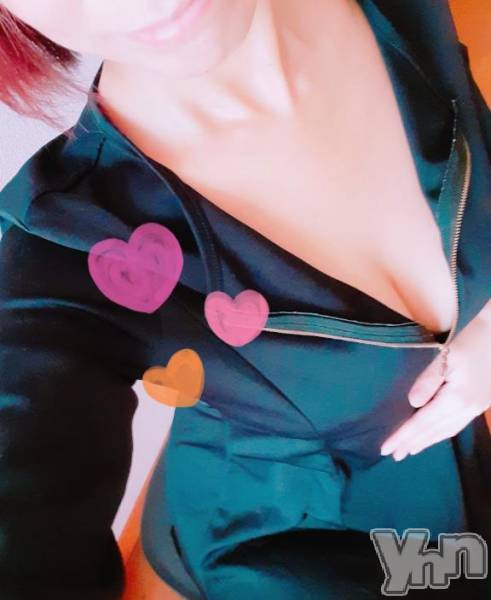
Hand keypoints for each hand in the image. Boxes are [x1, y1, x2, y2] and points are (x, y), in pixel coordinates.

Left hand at [379, 311, 490, 460]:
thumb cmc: (471, 342)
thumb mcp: (445, 358)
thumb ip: (427, 381)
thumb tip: (412, 404)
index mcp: (456, 399)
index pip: (422, 423)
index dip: (403, 436)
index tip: (386, 449)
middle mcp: (466, 409)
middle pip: (434, 431)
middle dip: (413, 443)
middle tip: (394, 455)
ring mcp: (475, 408)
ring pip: (446, 431)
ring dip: (427, 441)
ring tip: (410, 450)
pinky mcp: (479, 403)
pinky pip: (455, 425)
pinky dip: (440, 433)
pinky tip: (434, 434)